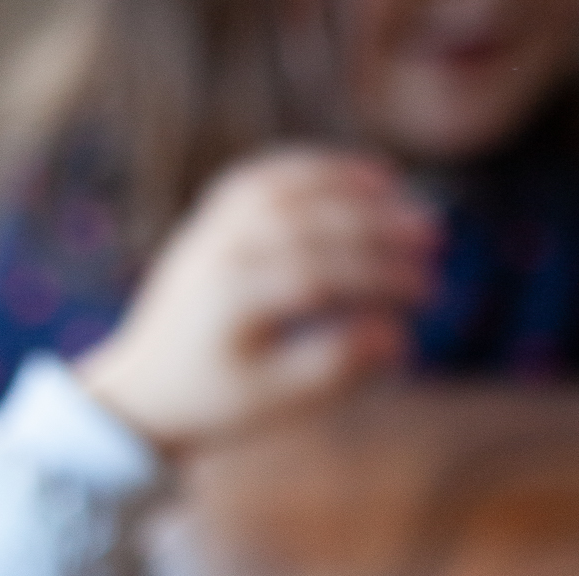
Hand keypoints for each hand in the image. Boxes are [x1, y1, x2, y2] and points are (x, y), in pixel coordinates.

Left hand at [75, 148, 439, 449]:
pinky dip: (309, 168)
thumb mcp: (278, 403)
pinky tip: (354, 175)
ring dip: (346, 182)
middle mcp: (218, 253)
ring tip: (400, 191)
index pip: (320, 275)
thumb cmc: (216, 404)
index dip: (380, 278)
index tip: (428, 290)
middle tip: (433, 235)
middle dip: (376, 227)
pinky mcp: (211, 220)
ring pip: (285, 187)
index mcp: (233, 303)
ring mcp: (210, 230)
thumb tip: (398, 337)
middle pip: (308, 222)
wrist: (145, 389)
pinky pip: (263, 178)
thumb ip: (336, 369)